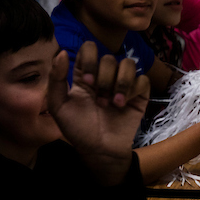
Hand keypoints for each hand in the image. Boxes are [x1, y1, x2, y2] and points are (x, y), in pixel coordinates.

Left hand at [48, 41, 150, 185]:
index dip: (90, 59)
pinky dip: (133, 90)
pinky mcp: (139, 96)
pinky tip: (124, 104)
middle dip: (104, 79)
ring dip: (120, 83)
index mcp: (86, 74)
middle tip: (99, 100)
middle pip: (109, 57)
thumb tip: (62, 52)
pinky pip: (142, 80)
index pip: (90, 48)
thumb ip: (56, 79)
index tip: (87, 81)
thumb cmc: (78, 130)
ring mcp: (123, 85)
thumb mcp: (58, 106)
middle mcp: (105, 76)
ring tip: (113, 103)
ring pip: (128, 64)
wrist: (99, 151)